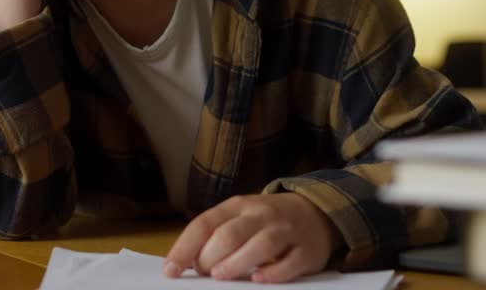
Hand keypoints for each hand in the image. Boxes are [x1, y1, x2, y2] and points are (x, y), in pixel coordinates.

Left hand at [164, 194, 341, 283]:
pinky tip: (259, 280)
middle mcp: (260, 215)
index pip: (205, 224)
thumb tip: (188, 263)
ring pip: (260, 244)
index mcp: (237, 206)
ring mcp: (285, 231)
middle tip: (203, 274)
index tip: (171, 269)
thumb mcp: (239, 218)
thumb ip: (216, 236)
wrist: (315, 212)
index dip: (185, 247)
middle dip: (210, 256)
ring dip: (237, 262)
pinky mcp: (306, 250)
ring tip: (220, 276)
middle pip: (230, 233)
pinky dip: (273, 273)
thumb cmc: (265, 221)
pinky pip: (290, 262)